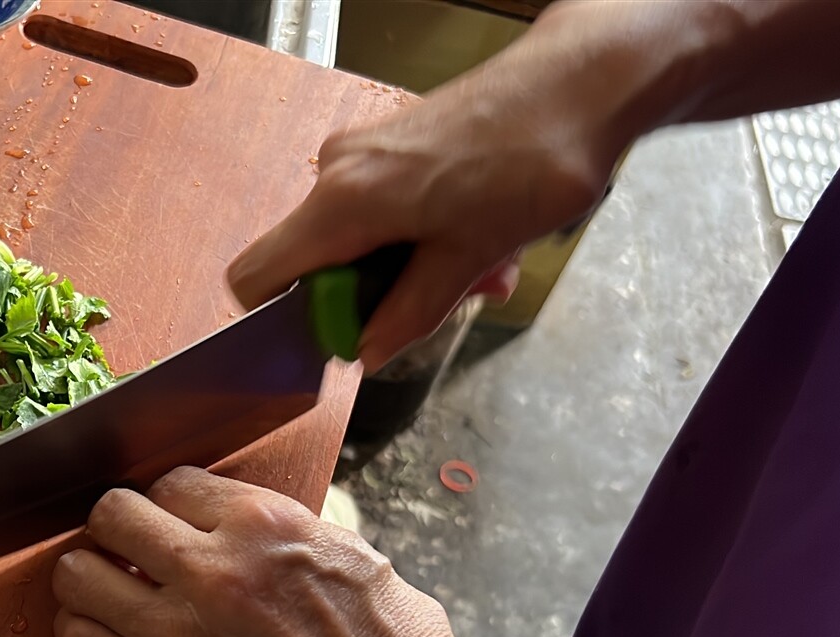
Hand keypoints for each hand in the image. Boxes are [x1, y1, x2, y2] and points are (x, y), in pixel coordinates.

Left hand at [50, 467, 466, 636]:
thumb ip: (274, 527)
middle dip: (115, 527)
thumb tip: (224, 516)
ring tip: (109, 590)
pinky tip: (108, 633)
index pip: (168, 485)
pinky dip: (85, 634)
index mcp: (263, 525)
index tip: (171, 523)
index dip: (168, 504)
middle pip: (111, 516)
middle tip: (127, 547)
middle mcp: (213, 573)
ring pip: (78, 579)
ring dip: (88, 578)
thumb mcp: (344, 550)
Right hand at [227, 7, 625, 371]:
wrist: (582, 82)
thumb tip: (366, 351)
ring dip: (414, 268)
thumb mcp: (468, 257)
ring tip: (485, 268)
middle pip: (316, 263)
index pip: (257, 275)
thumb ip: (408, 312)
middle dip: (376, 295)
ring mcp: (365, 153)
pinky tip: (483, 238)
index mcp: (343, 202)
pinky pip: (385, 209)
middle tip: (443, 302)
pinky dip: (424, 236)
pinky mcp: (393, 144)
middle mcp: (340, 171)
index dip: (290, 319)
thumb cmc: (531, 159)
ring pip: (361, 239)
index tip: (350, 332)